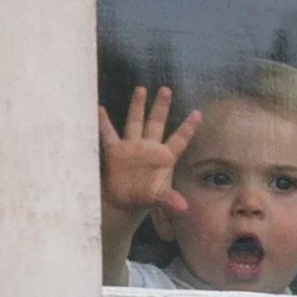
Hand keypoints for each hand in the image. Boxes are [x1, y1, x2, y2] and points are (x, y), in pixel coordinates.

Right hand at [99, 86, 201, 213]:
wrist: (123, 202)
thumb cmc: (144, 197)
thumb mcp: (158, 198)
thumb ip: (170, 199)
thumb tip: (183, 207)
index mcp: (164, 157)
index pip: (178, 140)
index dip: (187, 128)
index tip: (198, 113)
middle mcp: (149, 148)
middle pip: (156, 123)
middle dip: (161, 107)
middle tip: (166, 89)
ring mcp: (132, 147)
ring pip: (135, 122)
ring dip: (137, 106)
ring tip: (141, 89)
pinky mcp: (115, 151)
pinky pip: (109, 134)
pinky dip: (103, 123)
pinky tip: (99, 109)